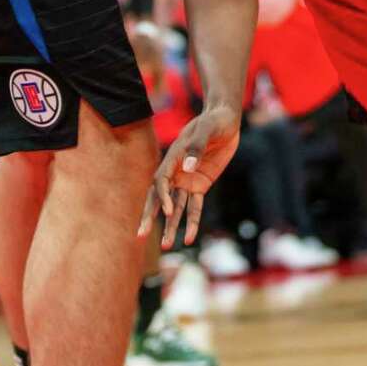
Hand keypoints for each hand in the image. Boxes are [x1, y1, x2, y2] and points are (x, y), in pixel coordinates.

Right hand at [139, 104, 240, 249]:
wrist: (226, 119)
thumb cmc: (214, 121)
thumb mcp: (207, 129)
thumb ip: (197, 147)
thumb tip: (187, 167)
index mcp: (173, 157)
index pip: (161, 181)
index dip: (161, 197)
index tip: (165, 211)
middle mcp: (177, 171)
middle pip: (160, 197)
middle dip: (150, 216)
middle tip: (140, 235)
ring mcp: (188, 180)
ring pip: (175, 207)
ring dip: (171, 226)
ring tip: (167, 246)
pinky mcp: (201, 184)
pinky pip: (194, 207)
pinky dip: (192, 222)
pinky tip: (189, 238)